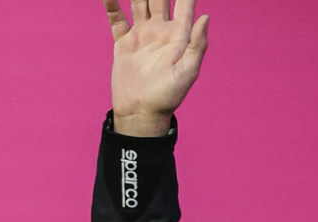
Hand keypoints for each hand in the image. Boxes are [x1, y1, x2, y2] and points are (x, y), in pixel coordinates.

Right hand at [104, 0, 209, 135]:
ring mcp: (142, 35)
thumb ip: (197, 45)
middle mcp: (160, 30)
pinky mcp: (124, 42)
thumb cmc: (168, 97)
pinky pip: (116, 17)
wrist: (141, 113)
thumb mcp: (187, 72)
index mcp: (178, 36)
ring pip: (139, 2)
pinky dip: (111, 3)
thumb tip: (206, 17)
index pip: (184, 4)